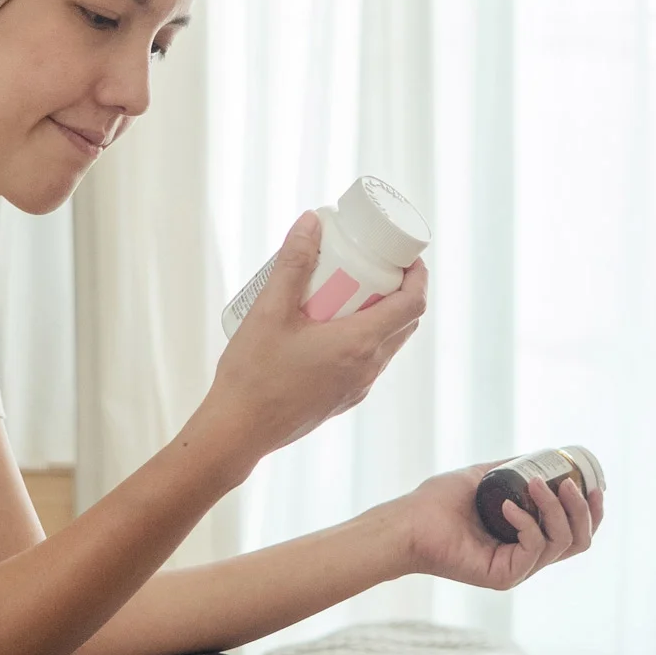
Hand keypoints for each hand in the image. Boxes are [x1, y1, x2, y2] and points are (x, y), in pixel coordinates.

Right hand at [199, 212, 427, 456]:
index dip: (418, 274)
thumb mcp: (270, 311)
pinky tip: (327, 327)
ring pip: (386, 343)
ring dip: (378, 314)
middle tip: (370, 265)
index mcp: (358, 344)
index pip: (413, 303)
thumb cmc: (253, 374)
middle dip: (397, 289)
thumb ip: (292, 264)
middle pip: (404, 322)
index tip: (404, 253)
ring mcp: (357, 388)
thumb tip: (312, 222)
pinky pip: (367, 362)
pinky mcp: (343, 400)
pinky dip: (361, 337)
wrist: (238, 432)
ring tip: (345, 292)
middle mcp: (367, 369)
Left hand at [385, 462, 604, 590]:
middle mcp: (527, 557)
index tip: (595, 486)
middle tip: (567, 483)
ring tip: (535, 484)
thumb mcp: (487, 476)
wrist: (409, 521)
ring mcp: (517, 569)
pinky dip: (527, 522)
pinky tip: (508, 506)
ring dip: (554, 508)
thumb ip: (514, 469)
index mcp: (528, 539)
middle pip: (579, 540)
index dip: (593, 512)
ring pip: (560, 543)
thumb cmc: (438, 502)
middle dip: (582, 510)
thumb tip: (544, 454)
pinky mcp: (504, 576)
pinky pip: (533, 549)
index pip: (576, 533)